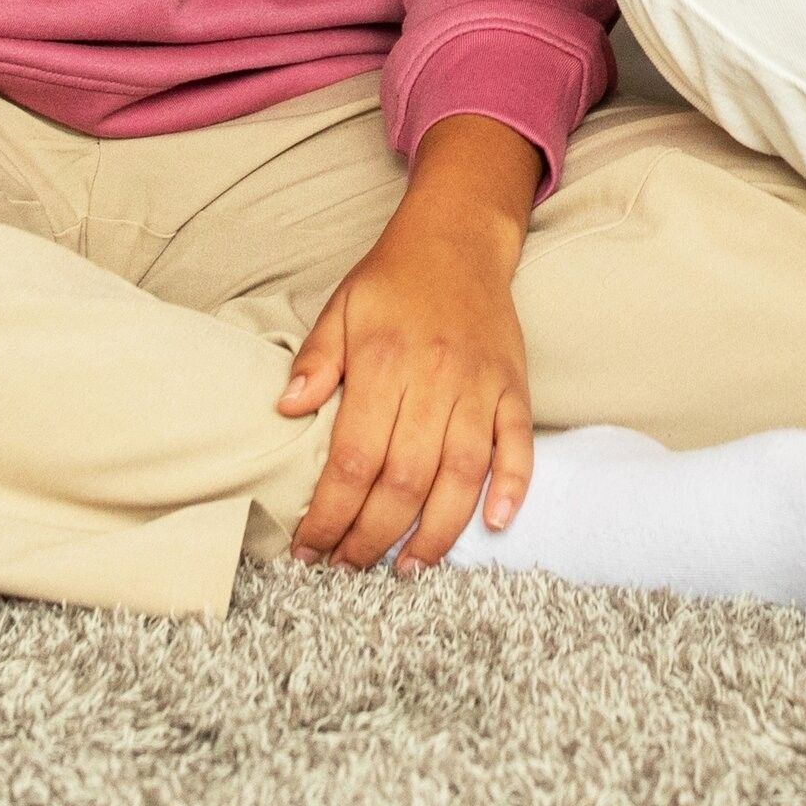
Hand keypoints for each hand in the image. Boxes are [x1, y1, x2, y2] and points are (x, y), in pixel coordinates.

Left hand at [277, 114, 538, 572]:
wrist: (459, 237)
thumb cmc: (393, 280)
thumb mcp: (341, 308)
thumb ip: (315, 361)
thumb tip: (286, 411)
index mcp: (384, 362)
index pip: (354, 459)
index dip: (330, 514)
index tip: (309, 548)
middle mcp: (436, 378)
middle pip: (405, 480)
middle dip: (372, 536)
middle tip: (348, 567)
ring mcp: (481, 385)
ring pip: (462, 474)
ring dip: (436, 532)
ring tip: (406, 568)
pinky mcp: (514, 386)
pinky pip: (519, 444)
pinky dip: (512, 486)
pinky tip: (495, 524)